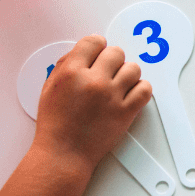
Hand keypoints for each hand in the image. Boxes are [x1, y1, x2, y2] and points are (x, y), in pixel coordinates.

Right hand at [32, 36, 151, 172]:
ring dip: (126, 74)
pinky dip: (140, 89)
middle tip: (106, 72)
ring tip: (118, 84)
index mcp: (71, 72)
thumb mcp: (49, 88)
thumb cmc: (55, 124)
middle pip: (116, 52)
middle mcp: (93, 81)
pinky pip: (145, 89)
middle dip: (111, 60)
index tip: (98, 54)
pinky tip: (129, 94)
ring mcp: (112, 97)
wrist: (64, 153)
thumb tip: (82, 51)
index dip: (96, 46)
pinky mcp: (126, 112)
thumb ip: (65, 65)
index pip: (93, 42)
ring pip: (133, 68)